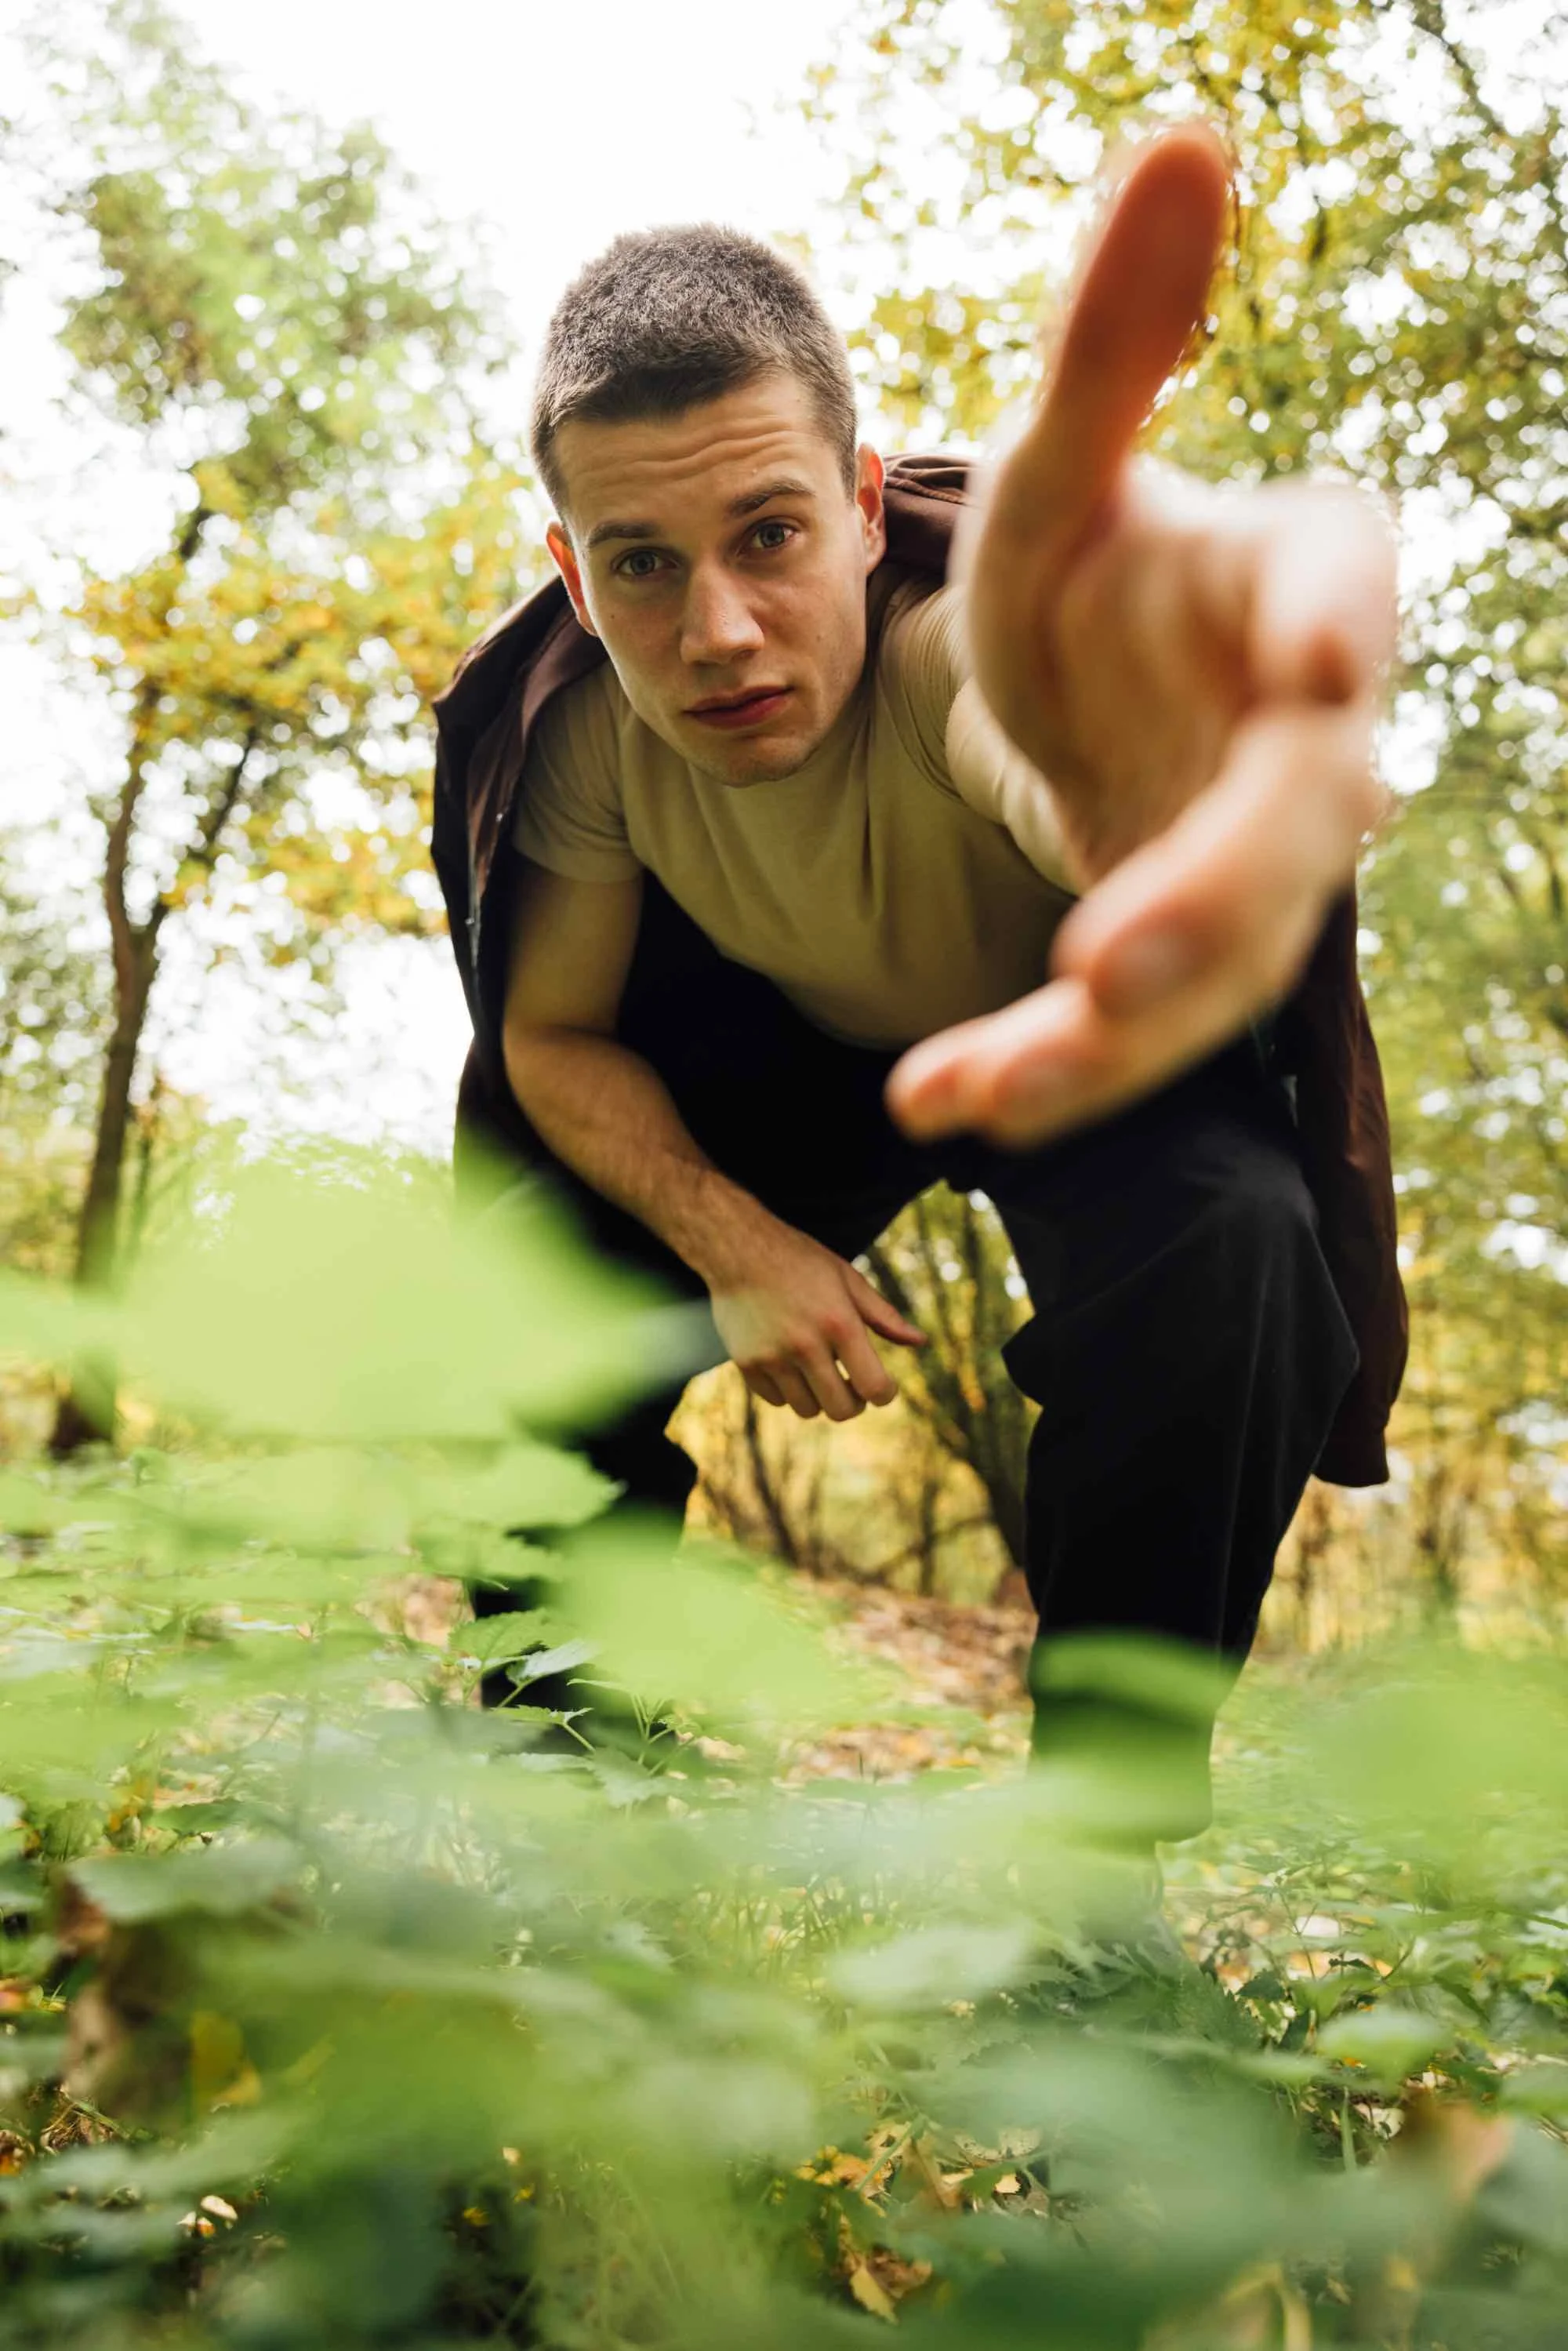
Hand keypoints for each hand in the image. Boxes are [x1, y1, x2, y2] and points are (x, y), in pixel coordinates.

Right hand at [706, 1212, 924, 1421]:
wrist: (737, 1247)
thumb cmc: (800, 1261)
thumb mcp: (847, 1279)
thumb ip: (883, 1316)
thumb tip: (920, 1342)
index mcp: (839, 1323)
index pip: (874, 1387)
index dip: (884, 1394)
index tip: (882, 1387)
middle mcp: (806, 1345)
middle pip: (841, 1410)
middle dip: (854, 1402)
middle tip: (851, 1384)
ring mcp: (773, 1357)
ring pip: (808, 1410)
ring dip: (819, 1397)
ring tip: (819, 1371)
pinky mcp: (746, 1364)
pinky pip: (777, 1400)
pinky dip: (788, 1390)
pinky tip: (790, 1364)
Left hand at [888, 124, 1397, 1147]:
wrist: (1091, 697)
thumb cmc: (1091, 565)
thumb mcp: (1061, 463)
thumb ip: (1112, 340)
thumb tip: (1184, 132)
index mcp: (1295, 581)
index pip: (1340, 590)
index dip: (1343, 627)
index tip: (1328, 672)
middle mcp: (1303, 740)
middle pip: (1291, 826)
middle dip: (1215, 897)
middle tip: (1116, 963)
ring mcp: (1253, 866)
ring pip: (1212, 969)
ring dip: (1106, 1038)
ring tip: (982, 1087)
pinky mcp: (1186, 959)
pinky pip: (1130, 1030)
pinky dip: (1040, 1070)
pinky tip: (935, 1103)